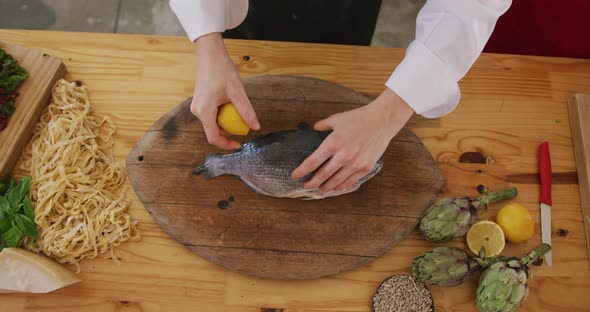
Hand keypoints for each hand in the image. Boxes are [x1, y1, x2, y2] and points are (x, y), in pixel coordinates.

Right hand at [191, 33, 259, 148]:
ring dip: (225, 124)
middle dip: (228, 134)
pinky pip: (210, 115)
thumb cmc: (222, 69)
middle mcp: (197, 111)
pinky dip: (221, 116)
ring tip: (238, 115)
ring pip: (211, 124)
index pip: (213, 137)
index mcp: (204, 111)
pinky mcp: (200, 102)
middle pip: (212, 131)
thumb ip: (246, 111)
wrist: (210, 54)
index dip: (226, 144)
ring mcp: (197, 106)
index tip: (239, 144)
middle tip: (243, 128)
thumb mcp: (237, 92)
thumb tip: (256, 127)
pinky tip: (231, 107)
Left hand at [291, 88, 413, 191]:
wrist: (382, 121)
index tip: (295, 176)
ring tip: (318, 189)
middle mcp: (343, 155)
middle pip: (322, 175)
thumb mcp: (336, 119)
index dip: (302, 171)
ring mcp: (355, 163)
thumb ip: (322, 126)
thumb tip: (313, 130)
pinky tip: (335, 188)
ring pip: (336, 182)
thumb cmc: (357, 118)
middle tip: (305, 186)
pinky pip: (350, 182)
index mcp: (333, 143)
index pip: (312, 161)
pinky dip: (340, 187)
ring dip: (325, 187)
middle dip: (311, 183)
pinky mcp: (365, 168)